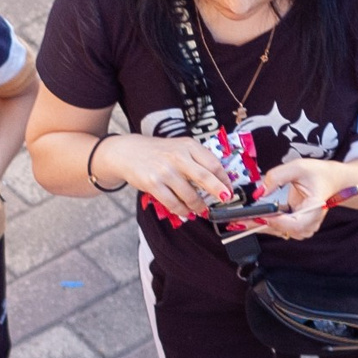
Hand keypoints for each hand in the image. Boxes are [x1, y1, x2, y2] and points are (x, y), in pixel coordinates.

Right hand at [96, 132, 232, 219]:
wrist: (128, 152)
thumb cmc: (159, 152)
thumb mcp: (180, 148)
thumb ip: (197, 160)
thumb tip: (219, 181)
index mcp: (188, 146)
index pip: (213, 163)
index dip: (224, 179)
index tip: (229, 189)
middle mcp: (178, 157)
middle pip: (206, 177)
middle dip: (218, 192)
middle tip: (224, 200)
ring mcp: (165, 171)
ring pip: (190, 195)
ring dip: (198, 205)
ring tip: (201, 208)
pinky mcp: (153, 183)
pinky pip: (173, 203)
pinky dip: (182, 210)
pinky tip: (186, 212)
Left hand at [249, 157, 347, 240]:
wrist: (332, 179)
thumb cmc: (320, 173)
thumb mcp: (299, 167)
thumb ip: (277, 176)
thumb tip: (260, 192)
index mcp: (316, 209)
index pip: (296, 223)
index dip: (277, 221)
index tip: (261, 216)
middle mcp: (310, 221)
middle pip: (284, 229)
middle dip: (261, 225)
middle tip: (239, 221)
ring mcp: (303, 225)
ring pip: (279, 231)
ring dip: (261, 226)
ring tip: (240, 221)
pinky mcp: (296, 223)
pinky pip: (279, 226)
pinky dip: (265, 223)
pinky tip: (251, 218)